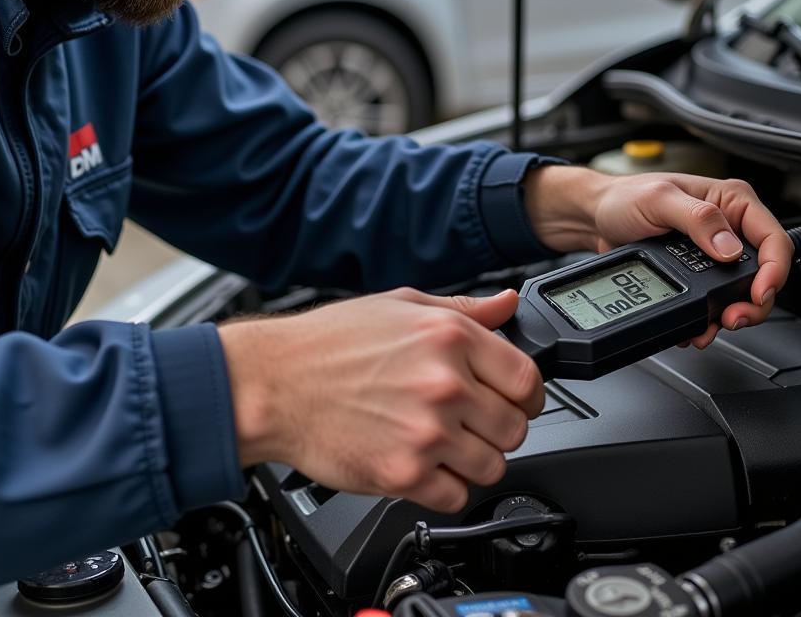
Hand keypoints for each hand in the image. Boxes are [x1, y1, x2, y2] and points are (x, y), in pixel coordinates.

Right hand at [217, 287, 543, 512]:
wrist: (274, 383)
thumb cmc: (329, 343)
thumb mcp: (400, 304)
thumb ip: (463, 307)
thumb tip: (508, 305)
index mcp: (449, 336)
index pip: (527, 378)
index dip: (527, 393)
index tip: (515, 399)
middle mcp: (444, 383)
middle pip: (516, 426)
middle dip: (498, 427)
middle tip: (472, 422)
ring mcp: (426, 431)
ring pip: (493, 466)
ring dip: (474, 460)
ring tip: (444, 443)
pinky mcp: (404, 473)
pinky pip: (456, 496)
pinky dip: (445, 486)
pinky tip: (423, 463)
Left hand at [524, 166, 791, 346]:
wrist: (595, 218)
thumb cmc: (624, 197)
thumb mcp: (660, 200)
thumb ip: (698, 219)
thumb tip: (728, 247)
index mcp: (731, 201)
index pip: (773, 238)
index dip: (774, 270)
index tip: (759, 293)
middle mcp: (729, 227)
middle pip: (763, 273)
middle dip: (752, 302)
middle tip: (733, 318)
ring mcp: (714, 254)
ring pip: (741, 294)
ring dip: (729, 315)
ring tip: (711, 326)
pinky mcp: (698, 274)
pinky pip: (714, 302)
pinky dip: (707, 319)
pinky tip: (695, 325)